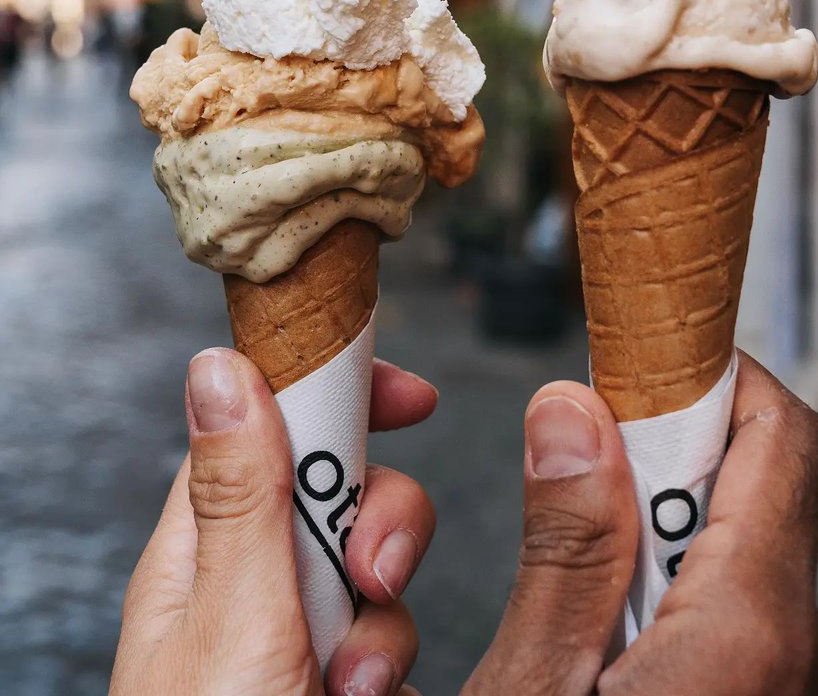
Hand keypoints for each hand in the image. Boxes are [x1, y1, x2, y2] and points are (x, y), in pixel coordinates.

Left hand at [111, 348, 434, 695]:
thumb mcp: (231, 615)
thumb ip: (241, 496)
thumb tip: (218, 366)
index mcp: (199, 556)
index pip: (264, 432)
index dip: (330, 397)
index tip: (406, 394)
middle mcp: (249, 588)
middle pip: (339, 494)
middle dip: (381, 523)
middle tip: (372, 574)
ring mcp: (299, 635)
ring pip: (378, 569)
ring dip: (385, 623)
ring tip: (354, 681)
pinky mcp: (343, 674)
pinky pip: (393, 637)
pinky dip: (391, 667)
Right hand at [464, 352, 817, 695]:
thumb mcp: (533, 690)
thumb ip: (566, 552)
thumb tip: (571, 413)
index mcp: (755, 638)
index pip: (780, 433)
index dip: (710, 382)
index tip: (638, 376)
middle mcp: (815, 661)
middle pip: (756, 494)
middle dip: (664, 480)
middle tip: (580, 514)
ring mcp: (812, 691)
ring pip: (749, 558)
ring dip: (670, 550)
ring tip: (592, 613)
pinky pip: (758, 616)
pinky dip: (693, 605)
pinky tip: (628, 654)